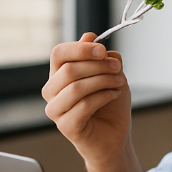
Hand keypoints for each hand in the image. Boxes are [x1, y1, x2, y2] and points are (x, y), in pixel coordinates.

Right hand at [42, 32, 131, 168]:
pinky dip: (104, 96)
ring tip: (119, 82)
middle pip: (69, 70)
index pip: (58, 54)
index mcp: (58, 75)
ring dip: (103, 81)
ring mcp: (56, 110)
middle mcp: (52, 92)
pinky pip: (84, 105)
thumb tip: (89, 36)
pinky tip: (114, 95)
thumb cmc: (110, 105)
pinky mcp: (66, 126)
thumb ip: (99, 56)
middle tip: (118, 68)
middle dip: (98, 66)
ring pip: (76, 87)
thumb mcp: (109, 73)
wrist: (115, 136)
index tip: (103, 50)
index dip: (81, 49)